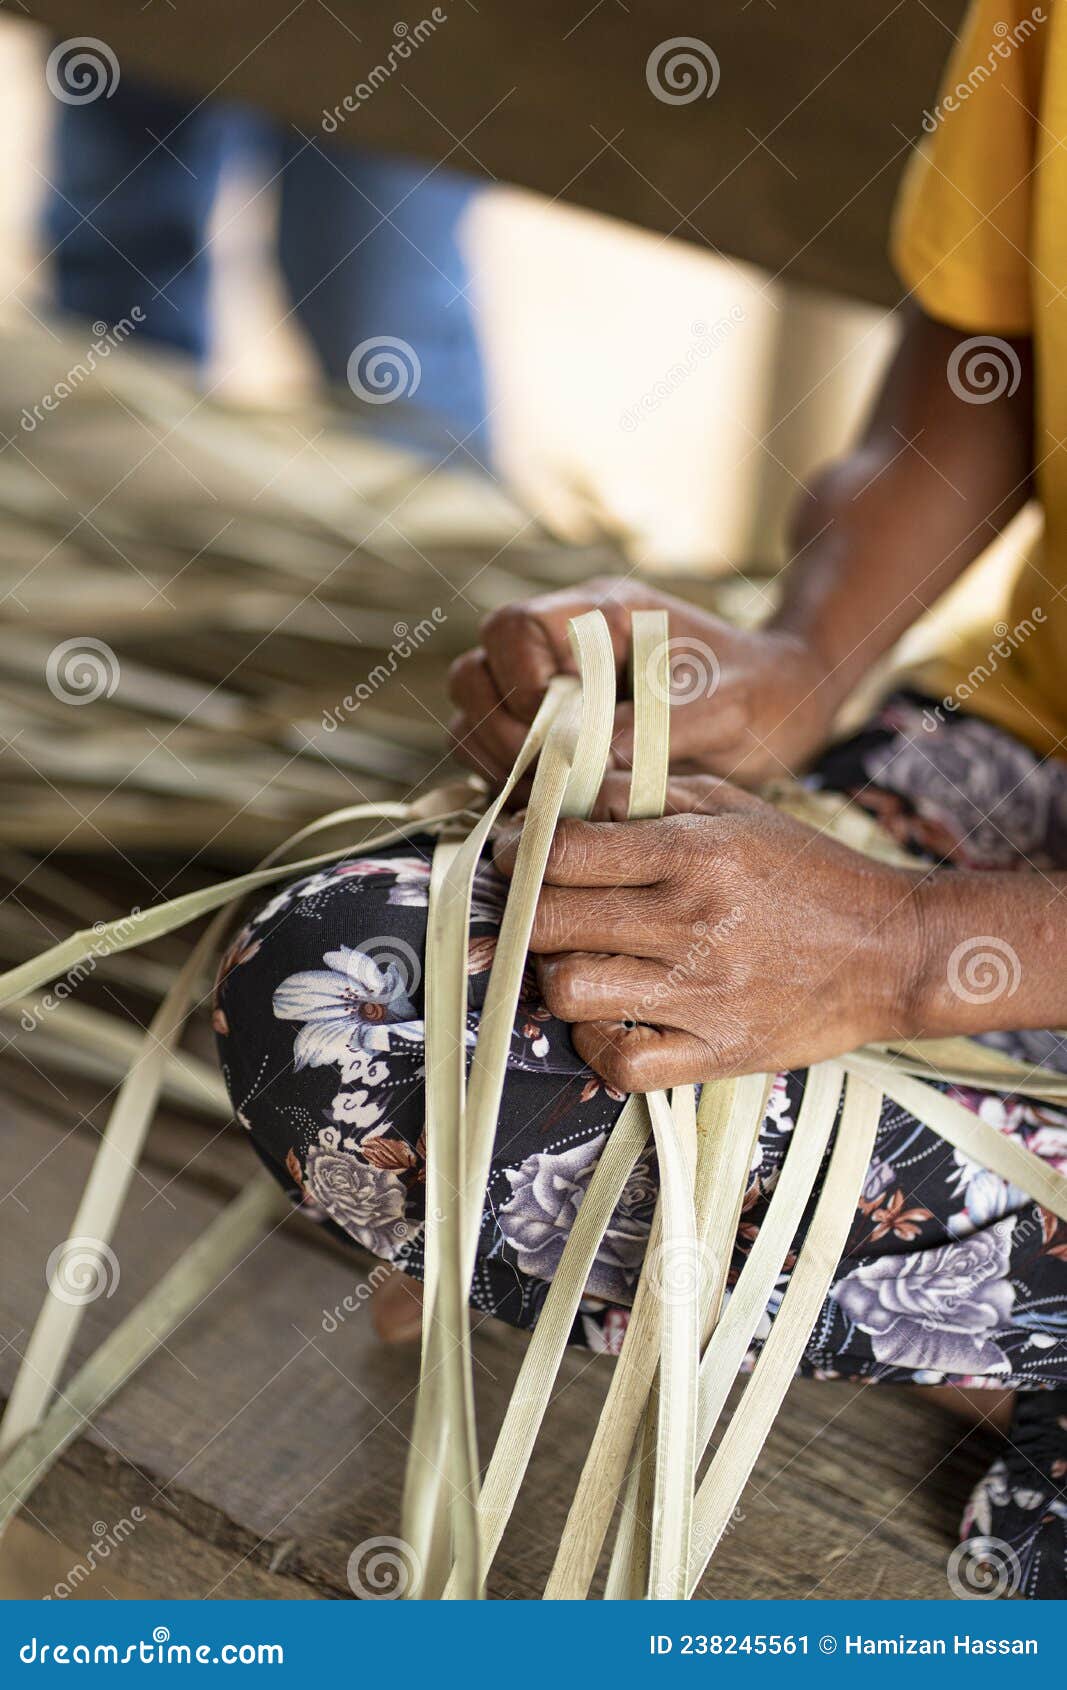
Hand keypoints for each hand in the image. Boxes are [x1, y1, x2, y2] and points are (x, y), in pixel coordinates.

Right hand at [448, 577, 840, 789]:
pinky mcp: (555, 742)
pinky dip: (512, 786)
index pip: (513, 627)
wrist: (785, 709)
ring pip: (477, 719)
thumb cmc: (761, 692)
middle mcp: (564, 652)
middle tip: (544, 774)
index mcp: (599, 617)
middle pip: (477, 673)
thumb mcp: (724, 704)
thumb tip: (588, 757)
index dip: (518, 676)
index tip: (556, 721)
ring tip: (548, 800)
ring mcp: (554, 697)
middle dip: (497, 728)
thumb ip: (658, 725)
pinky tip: (553, 811)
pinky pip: (500, 759)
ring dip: (498, 763)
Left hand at [494, 773, 925, 1089]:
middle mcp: (694, 923)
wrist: (894, 949)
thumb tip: (558, 797)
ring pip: (568, 993)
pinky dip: (598, 1045)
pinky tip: (613, 1017)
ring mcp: (704, 995)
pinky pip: (619, 1065)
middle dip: (525, 912)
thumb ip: (643, 794)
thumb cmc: (806, 870)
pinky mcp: (719, 1053)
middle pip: (547, 924)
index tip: (517, 854)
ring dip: (557, 976)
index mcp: (695, 853)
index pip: (562, 852)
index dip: (518, 852)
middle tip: (538, 908)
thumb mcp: (732, 806)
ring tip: (580, 960)